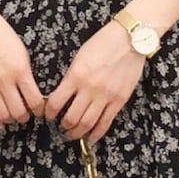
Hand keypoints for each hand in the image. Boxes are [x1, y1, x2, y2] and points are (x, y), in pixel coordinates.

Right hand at [0, 2, 45, 128]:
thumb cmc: (0, 35)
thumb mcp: (22, 53)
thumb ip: (26, 74)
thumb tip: (31, 93)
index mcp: (20, 70)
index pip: (34, 100)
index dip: (39, 110)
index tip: (40, 110)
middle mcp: (4, 80)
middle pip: (18, 112)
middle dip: (25, 117)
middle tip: (25, 115)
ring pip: (2, 115)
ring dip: (10, 119)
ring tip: (11, 116)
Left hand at [43, 21, 146, 144]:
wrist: (130, 39)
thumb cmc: (104, 42)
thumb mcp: (80, 56)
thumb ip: (71, 76)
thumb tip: (63, 93)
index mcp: (76, 76)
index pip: (56, 102)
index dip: (49, 113)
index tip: (48, 115)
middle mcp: (89, 89)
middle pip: (71, 117)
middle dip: (64, 126)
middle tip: (62, 127)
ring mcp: (106, 96)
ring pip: (87, 123)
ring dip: (77, 132)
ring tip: (73, 134)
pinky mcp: (119, 100)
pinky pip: (106, 122)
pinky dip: (96, 134)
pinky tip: (90, 138)